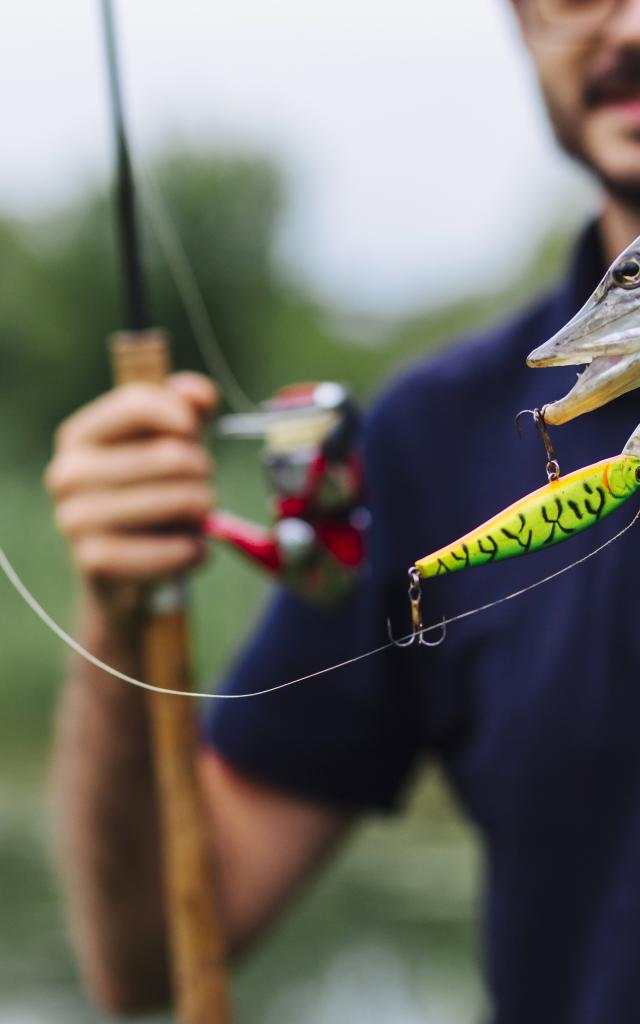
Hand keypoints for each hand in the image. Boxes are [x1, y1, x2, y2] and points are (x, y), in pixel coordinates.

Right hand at [46, 372, 216, 586]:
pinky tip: (194, 549)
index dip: (183, 417)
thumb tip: (200, 394)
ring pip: (179, 500)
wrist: (120, 572)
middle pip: (171, 455)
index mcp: (79, 436)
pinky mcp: (95, 561)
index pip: (137, 404)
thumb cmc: (146, 496)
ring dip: (204, 510)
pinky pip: (173, 549)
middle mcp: (67, 474)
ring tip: (197, 518)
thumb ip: (186, 411)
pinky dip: (196, 550)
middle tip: (203, 487)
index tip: (195, 434)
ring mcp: (75, 519)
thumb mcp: (165, 446)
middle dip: (204, 471)